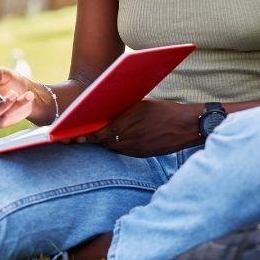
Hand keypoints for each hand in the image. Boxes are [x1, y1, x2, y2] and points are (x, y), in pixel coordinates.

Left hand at [82, 100, 202, 156]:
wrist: (187, 126)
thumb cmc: (164, 110)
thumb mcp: (141, 105)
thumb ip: (122, 111)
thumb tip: (103, 112)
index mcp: (128, 122)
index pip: (100, 132)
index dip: (85, 136)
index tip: (72, 136)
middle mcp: (131, 138)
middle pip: (103, 142)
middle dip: (91, 140)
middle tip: (76, 139)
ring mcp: (137, 148)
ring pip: (112, 148)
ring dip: (103, 144)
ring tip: (91, 140)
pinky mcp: (143, 154)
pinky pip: (123, 152)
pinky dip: (115, 147)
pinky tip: (111, 142)